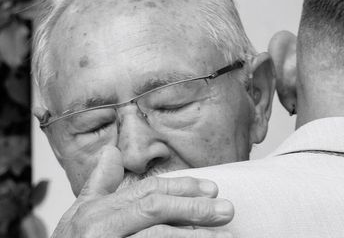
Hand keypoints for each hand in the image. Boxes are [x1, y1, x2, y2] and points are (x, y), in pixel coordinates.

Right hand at [51, 146, 233, 237]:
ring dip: (194, 236)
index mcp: (96, 210)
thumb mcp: (79, 218)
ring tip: (226, 237)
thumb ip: (100, 186)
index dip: (183, 187)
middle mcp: (98, 226)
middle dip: (194, 207)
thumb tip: (112, 152)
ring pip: (157, 236)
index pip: (147, 190)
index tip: (212, 188)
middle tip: (227, 210)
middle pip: (155, 208)